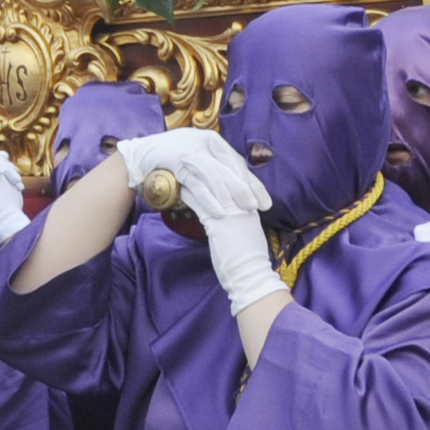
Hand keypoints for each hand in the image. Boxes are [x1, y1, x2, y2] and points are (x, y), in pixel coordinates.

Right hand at [114, 128, 250, 205]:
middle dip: (246, 190)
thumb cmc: (174, 159)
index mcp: (214, 141)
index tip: (265, 202)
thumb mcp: (199, 158)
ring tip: (241, 212)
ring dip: (230, 196)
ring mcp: (191, 151)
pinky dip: (209, 200)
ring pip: (216, 176)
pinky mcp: (178, 163)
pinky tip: (219, 212)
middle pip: (231, 169)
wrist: (142, 154)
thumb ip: (216, 167)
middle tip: (256, 208)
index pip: (238, 163)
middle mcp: (205, 142)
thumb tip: (242, 187)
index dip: (254, 184)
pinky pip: (198, 184)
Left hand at [171, 155, 276, 315]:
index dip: (219, 168)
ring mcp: (233, 212)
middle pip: (222, 176)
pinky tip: (179, 189)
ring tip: (180, 165)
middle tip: (190, 153)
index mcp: (250, 205)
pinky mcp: (220, 224)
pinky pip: (201, 203)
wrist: (250, 276)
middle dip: (206, 163)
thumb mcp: (246, 232)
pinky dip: (189, 194)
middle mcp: (243, 204)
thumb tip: (224, 213)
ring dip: (194, 174)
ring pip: (211, 185)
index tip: (206, 160)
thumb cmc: (247, 259)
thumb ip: (238, 219)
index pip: (235, 178)